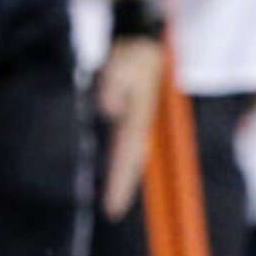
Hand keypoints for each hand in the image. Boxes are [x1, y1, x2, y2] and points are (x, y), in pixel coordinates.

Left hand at [92, 37, 166, 219]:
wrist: (146, 43)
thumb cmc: (134, 54)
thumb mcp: (124, 62)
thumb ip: (115, 82)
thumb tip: (108, 110)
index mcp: (139, 117)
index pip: (128, 155)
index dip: (120, 182)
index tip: (113, 208)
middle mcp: (141, 124)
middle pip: (133, 162)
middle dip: (124, 186)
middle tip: (113, 211)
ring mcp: (139, 122)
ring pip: (132, 156)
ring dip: (124, 176)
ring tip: (115, 199)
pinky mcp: (134, 118)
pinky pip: (128, 146)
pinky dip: (123, 162)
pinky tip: (115, 169)